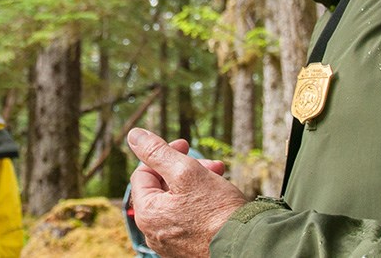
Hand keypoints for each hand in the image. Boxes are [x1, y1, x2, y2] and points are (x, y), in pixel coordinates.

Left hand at [127, 128, 248, 257]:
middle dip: (185, 168)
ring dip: (196, 183)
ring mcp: (170, 243)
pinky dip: (199, 203)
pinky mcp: (187, 248)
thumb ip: (157, 152)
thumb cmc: (217, 211)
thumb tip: (135, 135)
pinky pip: (187, 218)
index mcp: (148, 213)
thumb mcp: (186, 172)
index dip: (163, 153)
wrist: (245, 247)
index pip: (144, 173)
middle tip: (209, 164)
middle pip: (162, 187)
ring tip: (219, 176)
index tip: (185, 144)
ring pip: (177, 201)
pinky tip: (217, 196)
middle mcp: (153, 232)